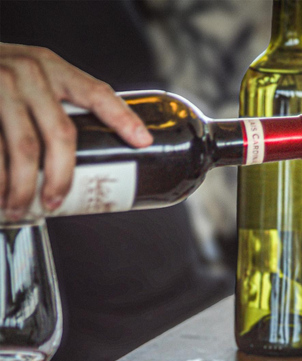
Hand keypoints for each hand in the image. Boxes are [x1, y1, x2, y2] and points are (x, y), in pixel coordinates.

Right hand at [0, 43, 152, 219]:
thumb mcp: (31, 75)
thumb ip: (58, 100)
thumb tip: (97, 149)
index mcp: (53, 68)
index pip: (97, 93)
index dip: (123, 118)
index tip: (144, 143)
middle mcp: (30, 73)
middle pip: (62, 134)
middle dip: (62, 177)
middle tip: (55, 202)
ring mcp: (0, 85)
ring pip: (25, 149)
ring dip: (24, 187)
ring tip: (19, 209)